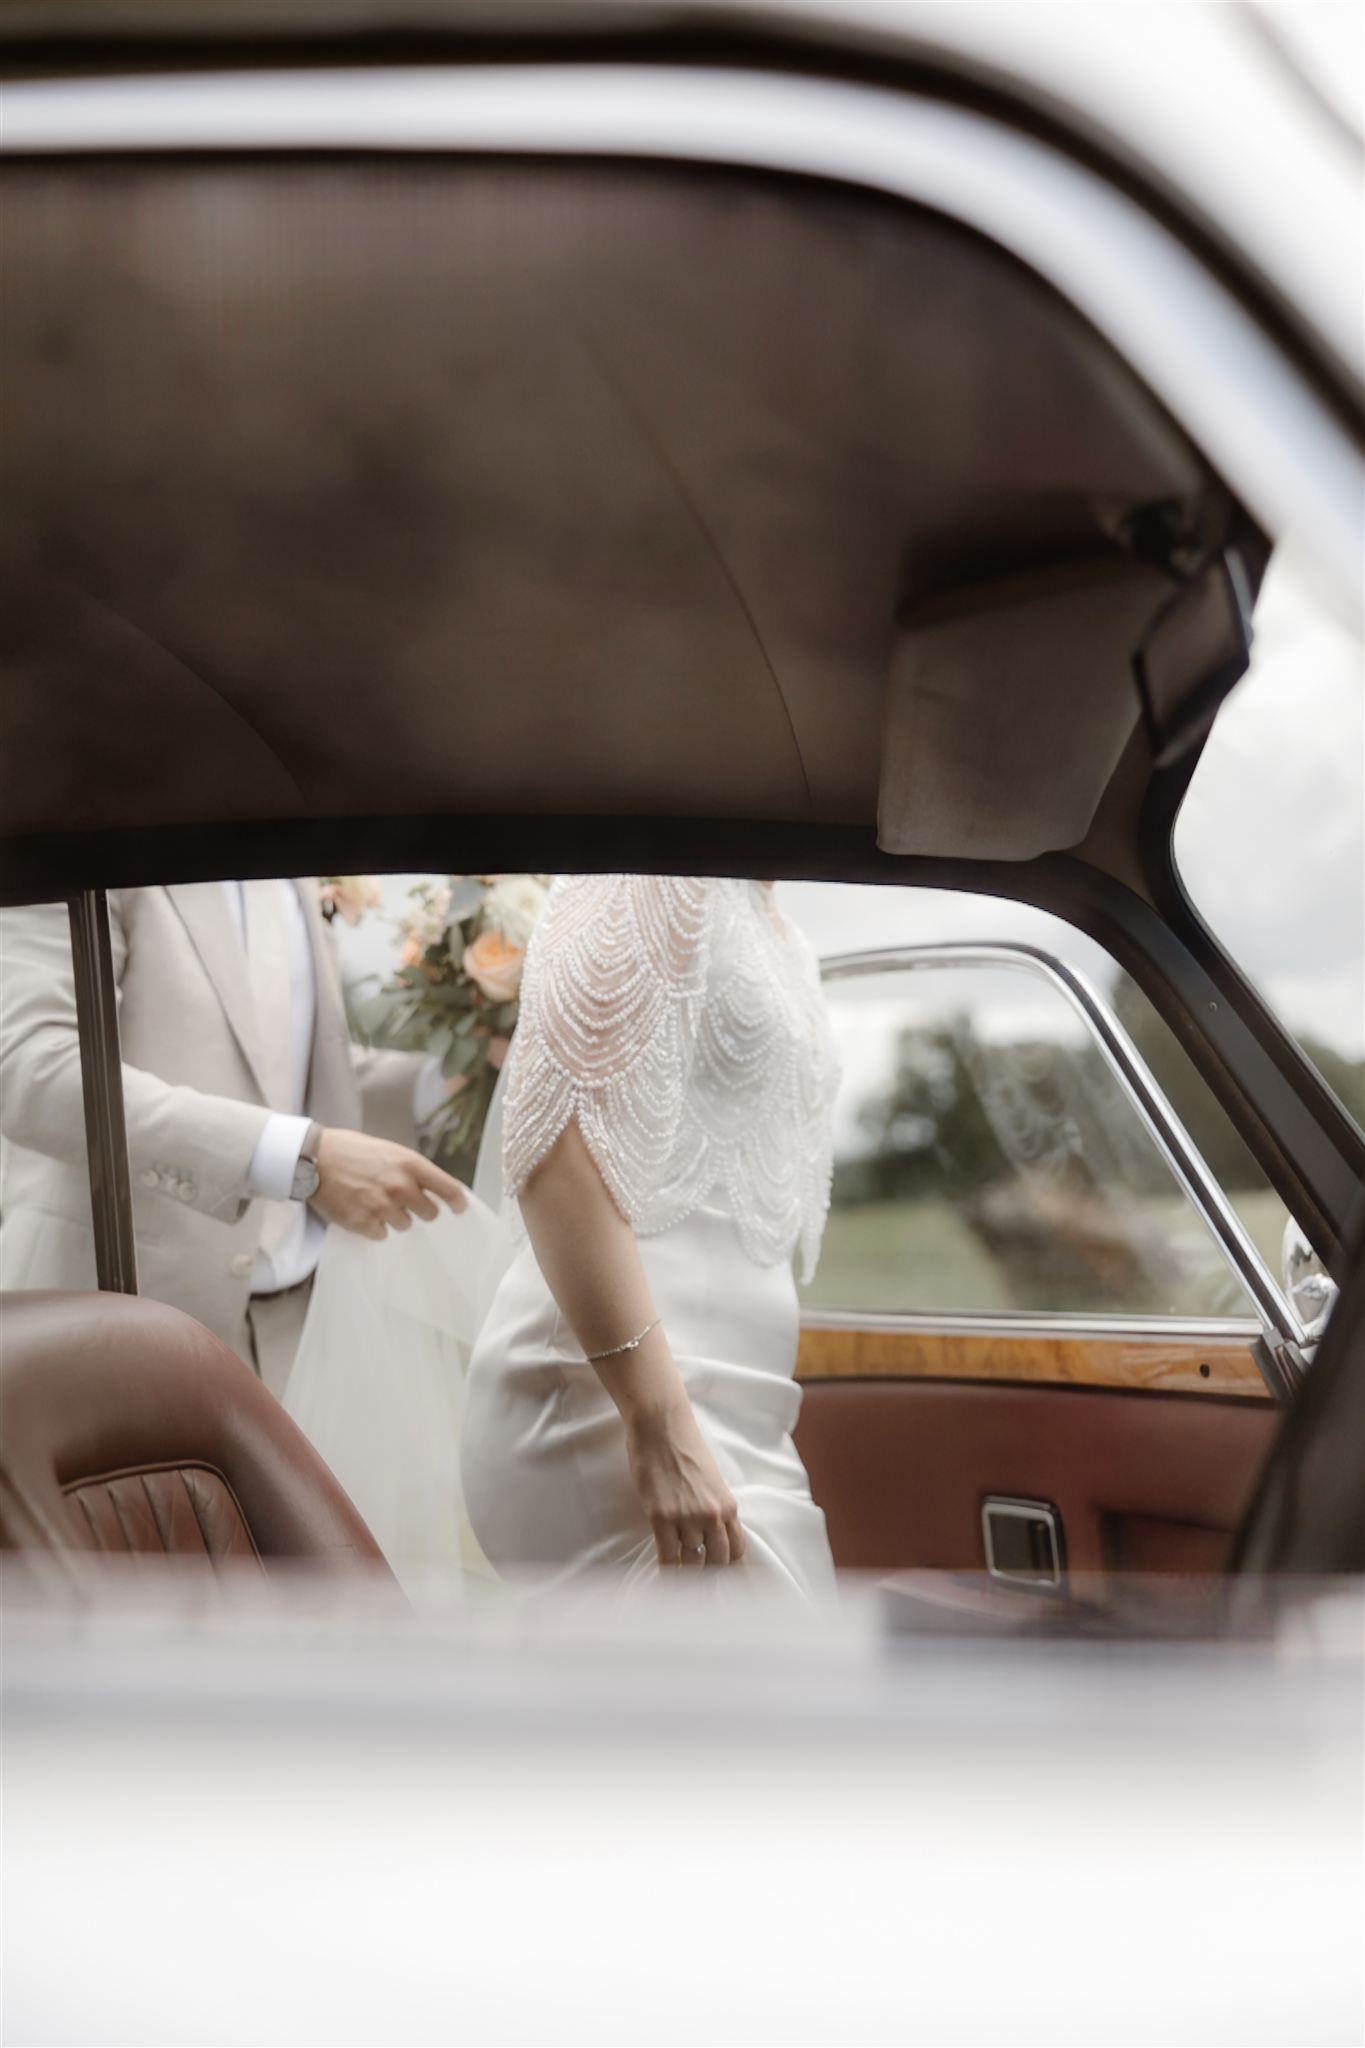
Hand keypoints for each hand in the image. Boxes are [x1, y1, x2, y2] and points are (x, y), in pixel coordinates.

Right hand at [312, 1128, 466, 1239]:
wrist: (313, 1159)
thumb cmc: (350, 1150)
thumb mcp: (389, 1151)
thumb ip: (411, 1170)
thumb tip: (430, 1189)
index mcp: (410, 1164)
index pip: (448, 1189)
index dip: (458, 1202)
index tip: (459, 1208)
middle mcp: (400, 1187)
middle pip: (429, 1213)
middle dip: (420, 1210)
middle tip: (403, 1202)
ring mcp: (382, 1207)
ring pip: (404, 1225)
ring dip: (394, 1217)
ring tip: (373, 1201)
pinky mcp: (363, 1223)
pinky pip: (381, 1234)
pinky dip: (373, 1226)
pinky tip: (361, 1210)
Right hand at [625, 1396, 746, 1568]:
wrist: (662, 1425)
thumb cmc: (685, 1447)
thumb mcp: (711, 1480)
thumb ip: (714, 1506)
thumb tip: (708, 1532)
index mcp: (729, 1505)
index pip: (736, 1550)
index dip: (725, 1565)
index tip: (715, 1572)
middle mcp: (712, 1515)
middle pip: (717, 1562)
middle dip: (707, 1574)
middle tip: (696, 1582)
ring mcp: (687, 1518)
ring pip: (691, 1563)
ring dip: (684, 1571)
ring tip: (677, 1578)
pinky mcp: (661, 1517)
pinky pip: (668, 1558)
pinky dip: (666, 1569)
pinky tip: (663, 1572)